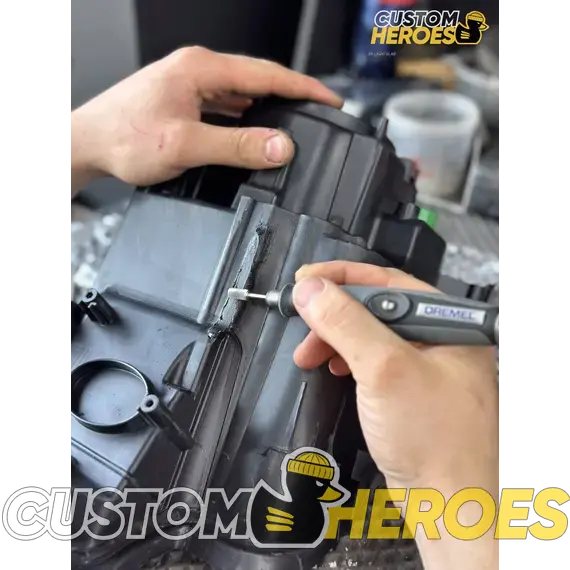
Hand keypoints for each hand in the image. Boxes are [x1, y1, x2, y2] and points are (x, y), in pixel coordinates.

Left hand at [69, 47, 342, 195]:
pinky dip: (245, 115)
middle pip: (257, 78)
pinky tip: (252, 129)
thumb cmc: (123, 138)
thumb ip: (235, 145)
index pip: (266, 72)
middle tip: (319, 111)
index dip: (303, 87)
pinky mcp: (182, 99)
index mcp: (200, 68)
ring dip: (268, 105)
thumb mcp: (184, 145)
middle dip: (291, 94)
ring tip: (294, 121)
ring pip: (241, 91)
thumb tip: (280, 145)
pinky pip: (225, 104)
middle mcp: (196, 69)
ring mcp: (188, 83)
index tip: (330, 99)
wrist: (86, 144)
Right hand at [292, 261, 499, 568]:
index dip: (341, 277)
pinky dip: (347, 360)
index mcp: (447, 322)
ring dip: (335, 338)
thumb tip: (312, 290)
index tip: (306, 281)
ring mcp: (424, 366)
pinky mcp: (409, 389)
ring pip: (369, 334)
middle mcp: (439, 339)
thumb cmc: (437, 444)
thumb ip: (346, 323)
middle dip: (333, 314)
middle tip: (303, 320)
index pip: (387, 280)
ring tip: (311, 353)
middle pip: (375, 307)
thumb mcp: (384, 370)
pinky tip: (335, 368)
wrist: (448, 505)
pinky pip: (372, 360)